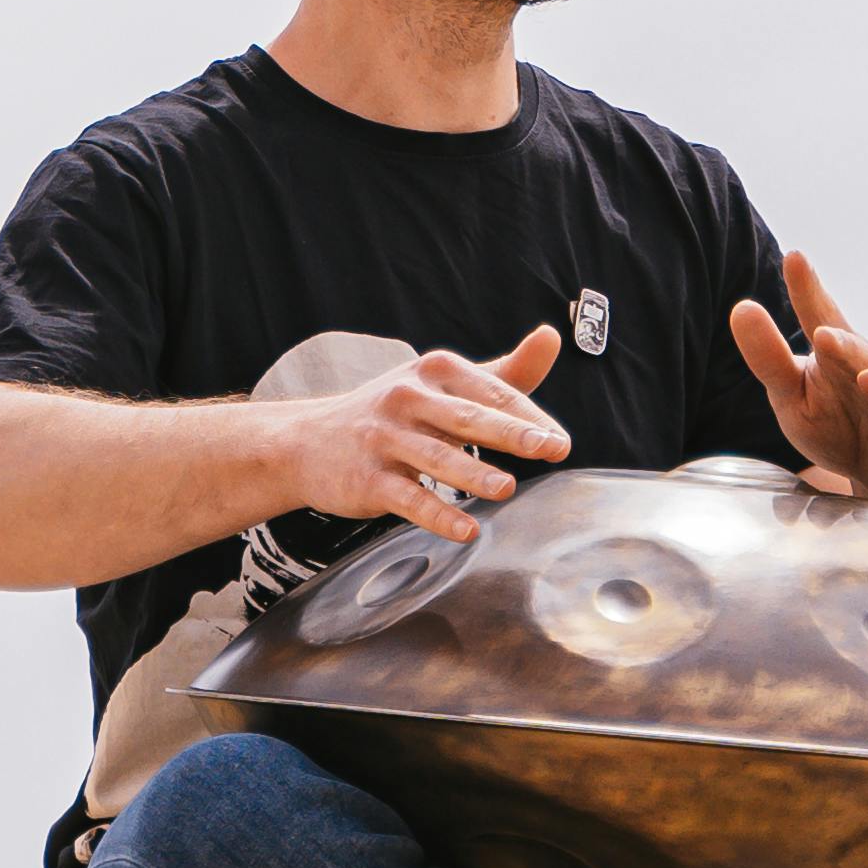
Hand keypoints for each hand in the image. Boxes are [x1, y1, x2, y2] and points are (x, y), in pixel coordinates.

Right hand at [275, 329, 570, 543]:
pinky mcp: (367, 478)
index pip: (491, 393)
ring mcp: (384, 438)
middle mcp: (407, 398)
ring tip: (507, 488)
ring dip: (473, 473)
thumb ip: (502, 373)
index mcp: (434, 371)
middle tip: (552, 449)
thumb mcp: (441, 385)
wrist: (307, 443)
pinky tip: (466, 530)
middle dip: (512, 434)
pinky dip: (438, 515)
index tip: (560, 443)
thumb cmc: (393, 414)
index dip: (530, 418)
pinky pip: (408, 498)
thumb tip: (551, 337)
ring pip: (436, 457)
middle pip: (467, 418)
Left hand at [731, 247, 867, 513]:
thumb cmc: (836, 424)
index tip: (794, 257)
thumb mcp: (793, 395)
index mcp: (842, 358)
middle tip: (823, 336)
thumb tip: (741, 308)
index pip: (823, 319)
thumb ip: (769, 358)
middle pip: (861, 357)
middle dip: (846, 347)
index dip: (809, 292)